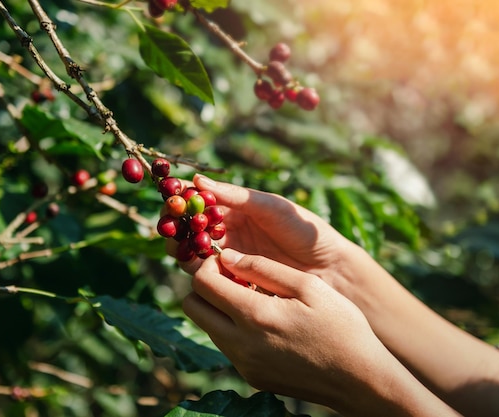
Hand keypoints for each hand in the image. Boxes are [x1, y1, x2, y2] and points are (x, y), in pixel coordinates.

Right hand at [168, 174, 358, 290]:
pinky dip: (202, 274)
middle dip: (176, 230)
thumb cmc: (302, 229)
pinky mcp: (234, 282)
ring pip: (193, 255)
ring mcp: (228, 259)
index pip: (197, 203)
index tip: (170, 201)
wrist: (328, 267)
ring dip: (184, 252)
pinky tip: (205, 270)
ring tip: (187, 250)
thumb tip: (197, 180)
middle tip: (171, 230)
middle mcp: (225, 234)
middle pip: (187, 231)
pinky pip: (210, 278)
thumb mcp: (269, 207)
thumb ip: (235, 196)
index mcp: (233, 210)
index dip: (180, 201)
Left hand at [183, 249, 460, 415]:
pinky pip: (227, 346)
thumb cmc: (341, 326)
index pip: (202, 283)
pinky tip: (264, 322)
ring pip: (208, 327)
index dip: (208, 264)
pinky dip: (234, 329)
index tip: (226, 258)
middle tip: (232, 276)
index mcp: (255, 316)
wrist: (360, 380)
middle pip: (192, 307)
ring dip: (220, 308)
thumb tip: (227, 256)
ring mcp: (244, 364)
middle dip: (205, 286)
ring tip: (252, 297)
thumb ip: (263, 268)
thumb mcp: (308, 286)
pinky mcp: (251, 377)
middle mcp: (241, 344)